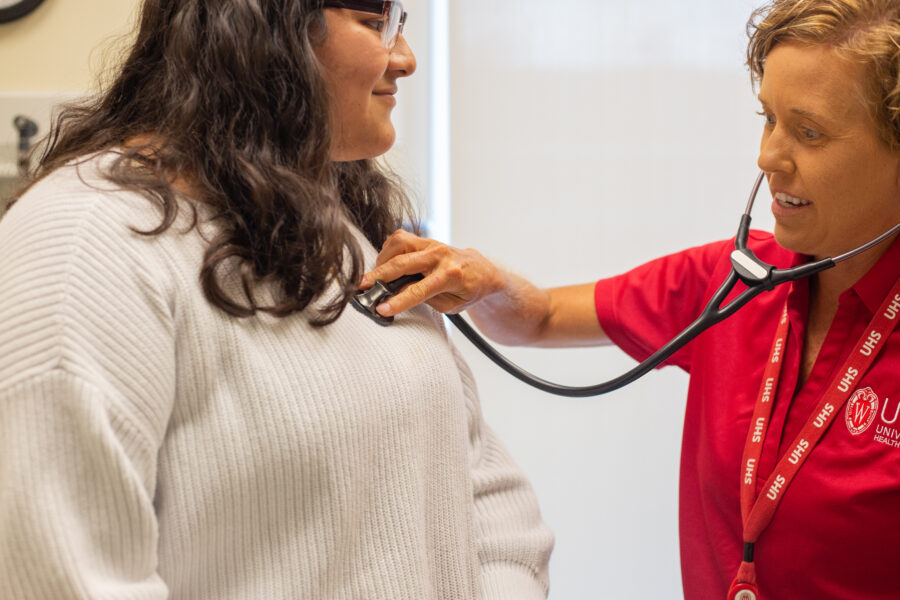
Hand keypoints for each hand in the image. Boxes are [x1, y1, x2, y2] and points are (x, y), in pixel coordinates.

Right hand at [361, 230, 504, 316]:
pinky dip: (388, 251)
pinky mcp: (424, 238)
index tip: (381, 308)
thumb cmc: (467, 291)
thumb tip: (396, 294)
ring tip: (376, 276)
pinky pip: (399, 239)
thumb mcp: (450, 305)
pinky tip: (387, 264)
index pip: (419, 290)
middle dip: (379, 276)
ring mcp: (431, 244)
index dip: (398, 301)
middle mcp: (440, 255)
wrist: (481, 270)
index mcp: (451, 275)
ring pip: (398, 243)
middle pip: (403, 263)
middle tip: (361, 287)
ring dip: (382, 260)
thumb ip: (425, 299)